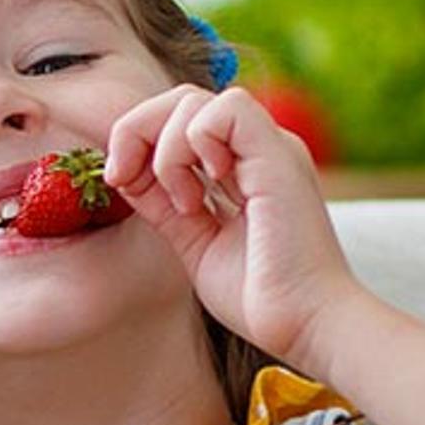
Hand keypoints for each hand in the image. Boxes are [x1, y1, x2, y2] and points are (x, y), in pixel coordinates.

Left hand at [102, 84, 370, 364]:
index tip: (119, 181)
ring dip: (168, 149)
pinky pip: (227, 109)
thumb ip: (163, 204)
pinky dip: (197, 143)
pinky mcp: (280, 155)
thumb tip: (124, 171)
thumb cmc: (259, 297)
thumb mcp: (194, 241)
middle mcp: (258, 150)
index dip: (138, 140)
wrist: (305, 325)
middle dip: (137, 131)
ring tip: (186, 203)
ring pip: (196, 99)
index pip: (179, 120)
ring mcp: (271, 148)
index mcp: (242, 166)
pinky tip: (206, 189)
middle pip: (182, 99)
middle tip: (125, 178)